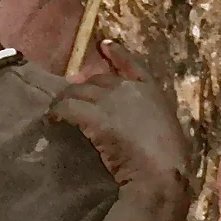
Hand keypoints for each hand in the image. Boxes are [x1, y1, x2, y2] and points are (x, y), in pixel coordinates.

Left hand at [49, 39, 191, 208]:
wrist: (160, 176)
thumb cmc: (169, 163)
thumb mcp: (167, 132)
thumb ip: (149, 118)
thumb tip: (127, 118)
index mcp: (153, 92)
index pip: (133, 65)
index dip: (117, 54)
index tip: (104, 45)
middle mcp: (130, 88)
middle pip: (97, 80)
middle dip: (83, 87)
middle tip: (70, 100)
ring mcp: (111, 99)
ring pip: (77, 91)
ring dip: (65, 100)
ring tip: (56, 112)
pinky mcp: (94, 114)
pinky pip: (67, 107)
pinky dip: (56, 113)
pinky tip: (51, 121)